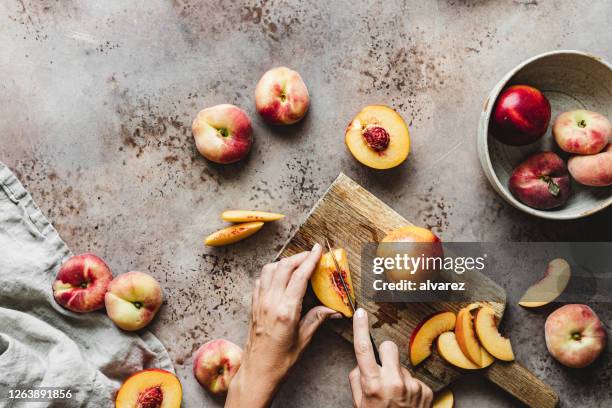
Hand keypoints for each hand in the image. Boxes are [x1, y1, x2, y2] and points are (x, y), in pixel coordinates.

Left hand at [226, 243, 340, 407]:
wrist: (257, 372)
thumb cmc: (281, 360)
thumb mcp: (304, 340)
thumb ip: (318, 319)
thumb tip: (335, 309)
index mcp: (285, 310)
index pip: (299, 276)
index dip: (310, 259)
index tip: (318, 249)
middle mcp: (270, 302)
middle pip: (284, 267)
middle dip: (299, 257)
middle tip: (312, 254)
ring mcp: (259, 302)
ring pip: (270, 269)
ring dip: (284, 262)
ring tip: (297, 263)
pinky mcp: (253, 305)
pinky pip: (261, 279)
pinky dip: (271, 272)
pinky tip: (280, 276)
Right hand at [349, 308, 432, 407]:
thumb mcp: (359, 404)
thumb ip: (358, 380)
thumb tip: (362, 364)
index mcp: (372, 384)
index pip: (363, 349)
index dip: (360, 328)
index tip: (360, 313)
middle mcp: (393, 382)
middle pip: (389, 347)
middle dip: (385, 355)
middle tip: (384, 371)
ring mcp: (412, 386)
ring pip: (403, 366)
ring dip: (399, 376)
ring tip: (397, 397)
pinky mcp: (427, 391)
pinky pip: (416, 380)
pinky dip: (412, 389)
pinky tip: (408, 403)